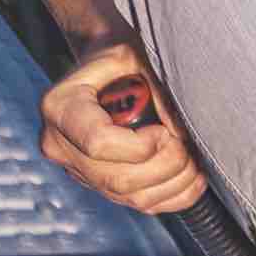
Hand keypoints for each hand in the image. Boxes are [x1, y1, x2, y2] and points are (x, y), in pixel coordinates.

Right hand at [38, 44, 205, 214]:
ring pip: (129, 197)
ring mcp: (77, 169)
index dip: (140, 146)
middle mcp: (60, 145)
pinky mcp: (98, 184)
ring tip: (195, 162)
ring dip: (173, 184)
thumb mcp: (135, 54)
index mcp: (60, 108)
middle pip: (116, 178)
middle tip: (188, 147)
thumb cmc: (118, 51)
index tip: (165, 130)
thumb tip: (181, 134)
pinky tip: (192, 180)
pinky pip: (136, 204)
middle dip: (165, 167)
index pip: (98, 144)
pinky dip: (172, 197)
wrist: (104, 63)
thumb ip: (156, 90)